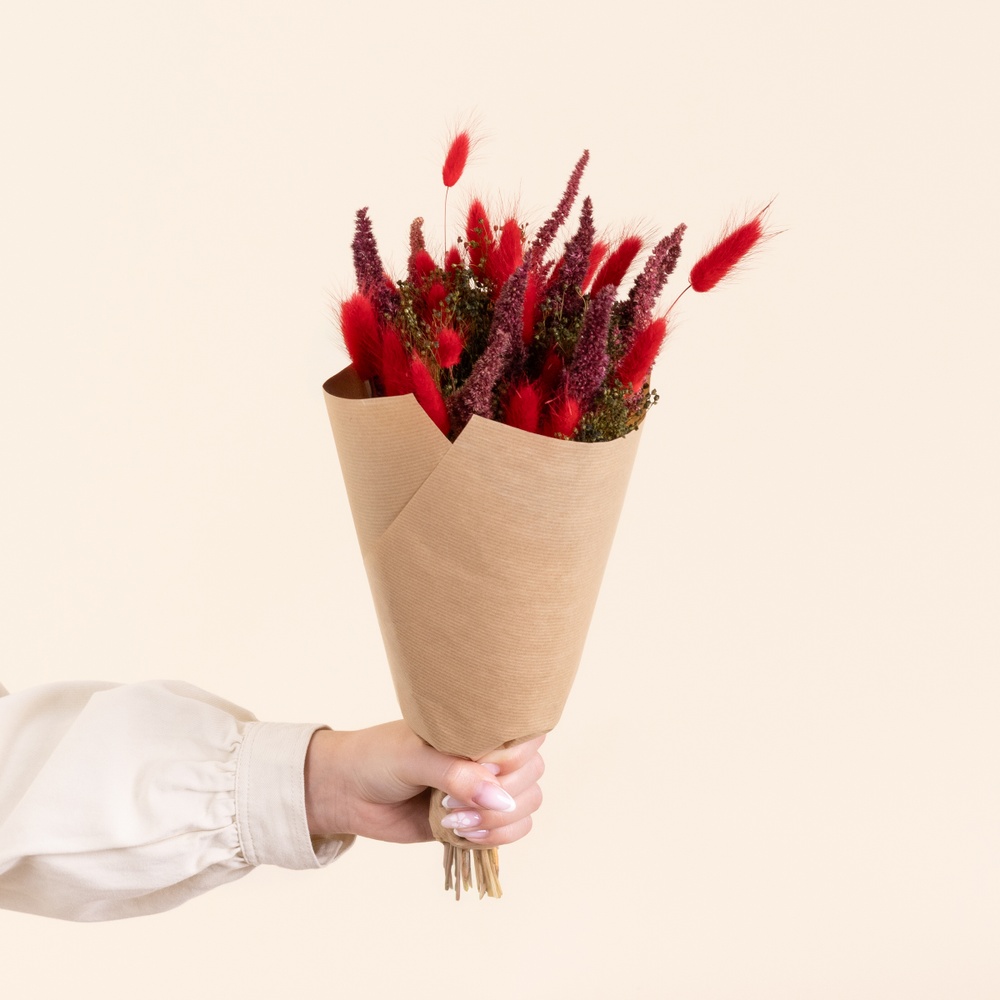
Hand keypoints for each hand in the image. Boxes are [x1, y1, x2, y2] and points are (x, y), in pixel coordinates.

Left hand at [304, 721, 543, 846]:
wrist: (347, 792)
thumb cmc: (378, 758)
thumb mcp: (416, 757)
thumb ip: (457, 775)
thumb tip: (501, 798)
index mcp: (478, 727)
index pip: (528, 737)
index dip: (512, 759)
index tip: (480, 767)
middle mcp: (488, 755)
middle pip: (532, 776)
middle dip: (502, 796)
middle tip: (454, 801)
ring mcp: (483, 789)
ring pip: (526, 806)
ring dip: (498, 821)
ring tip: (456, 822)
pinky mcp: (476, 820)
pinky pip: (510, 832)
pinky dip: (493, 838)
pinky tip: (461, 834)